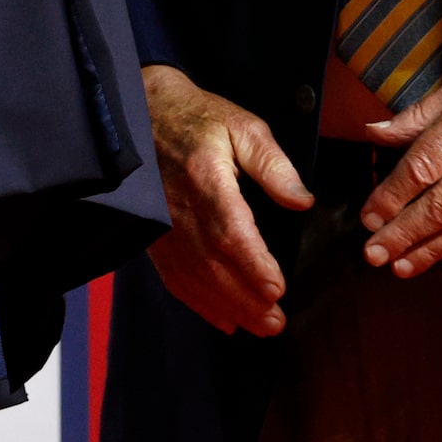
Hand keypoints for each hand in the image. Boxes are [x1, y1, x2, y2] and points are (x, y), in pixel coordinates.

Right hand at [140, 64, 314, 336]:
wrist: (139, 114)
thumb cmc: (198, 119)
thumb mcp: (242, 126)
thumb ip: (273, 164)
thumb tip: (302, 202)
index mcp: (204, 175)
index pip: (229, 229)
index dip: (253, 264)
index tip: (278, 288)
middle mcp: (178, 207)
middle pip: (213, 263)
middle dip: (246, 298)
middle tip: (276, 322)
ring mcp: (162, 225)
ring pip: (194, 276)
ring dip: (228, 307)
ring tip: (260, 327)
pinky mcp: (153, 235)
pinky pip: (174, 276)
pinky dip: (199, 303)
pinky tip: (225, 319)